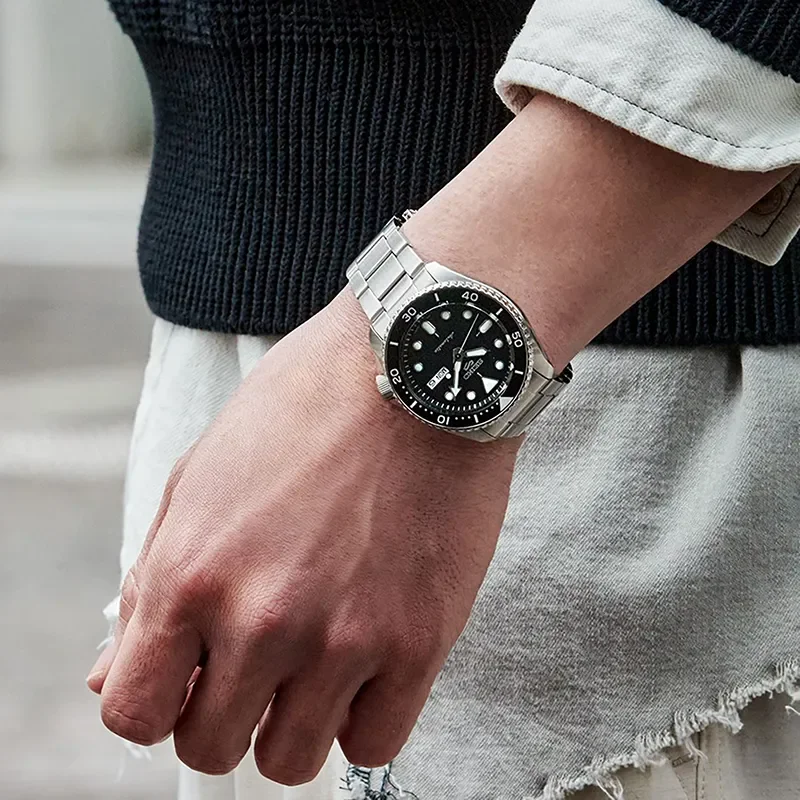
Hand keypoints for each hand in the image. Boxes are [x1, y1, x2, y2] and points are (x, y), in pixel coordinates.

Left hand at [88, 289, 519, 782]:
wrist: (417, 370)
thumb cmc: (308, 407)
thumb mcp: (202, 475)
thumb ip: (154, 581)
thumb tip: (115, 672)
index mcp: (190, 574)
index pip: (133, 714)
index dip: (156, 705)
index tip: (188, 683)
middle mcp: (259, 620)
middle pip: (210, 748)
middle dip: (225, 713)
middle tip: (259, 666)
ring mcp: (342, 639)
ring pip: (289, 762)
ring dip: (293, 722)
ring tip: (316, 661)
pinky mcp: (417, 643)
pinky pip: (374, 746)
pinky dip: (362, 718)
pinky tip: (366, 665)